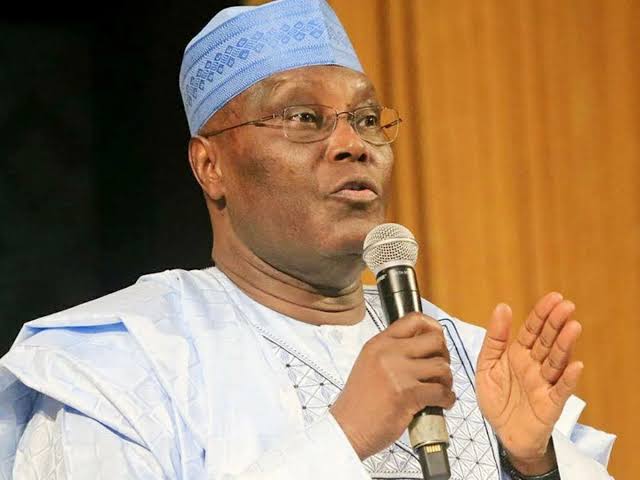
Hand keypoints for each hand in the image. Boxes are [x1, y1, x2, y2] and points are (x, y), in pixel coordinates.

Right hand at [330, 312, 454, 459]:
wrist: (347, 428)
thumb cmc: (359, 403)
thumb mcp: (370, 364)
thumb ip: (392, 352)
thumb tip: (424, 348)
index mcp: (379, 343)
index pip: (414, 319)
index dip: (433, 328)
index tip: (437, 342)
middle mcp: (388, 352)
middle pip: (435, 340)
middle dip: (444, 355)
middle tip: (439, 370)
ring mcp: (398, 372)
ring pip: (442, 366)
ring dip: (446, 380)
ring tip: (439, 389)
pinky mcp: (408, 394)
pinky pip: (441, 392)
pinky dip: (447, 399)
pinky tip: (442, 403)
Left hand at [476, 293, 582, 474]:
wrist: (503, 433)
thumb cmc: (497, 399)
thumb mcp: (487, 366)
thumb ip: (494, 339)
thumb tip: (502, 307)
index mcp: (518, 354)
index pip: (532, 330)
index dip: (541, 314)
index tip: (554, 297)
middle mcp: (534, 365)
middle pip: (547, 341)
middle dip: (556, 323)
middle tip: (567, 305)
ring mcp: (544, 383)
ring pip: (556, 361)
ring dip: (565, 345)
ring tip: (573, 327)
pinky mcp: (550, 403)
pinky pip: (560, 390)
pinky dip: (568, 378)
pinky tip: (575, 365)